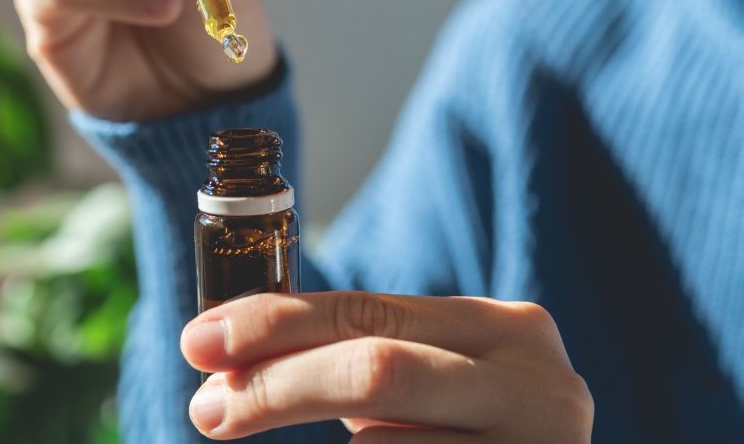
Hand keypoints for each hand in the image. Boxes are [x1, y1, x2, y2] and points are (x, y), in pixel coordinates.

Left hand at [181, 292, 593, 441]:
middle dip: (277, 385)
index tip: (202, 340)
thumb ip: (359, 357)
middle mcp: (541, 389)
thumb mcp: (432, 384)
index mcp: (511, 333)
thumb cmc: (472, 440)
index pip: (373, 313)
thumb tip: (229, 362)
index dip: (278, 324)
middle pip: (378, 370)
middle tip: (210, 407)